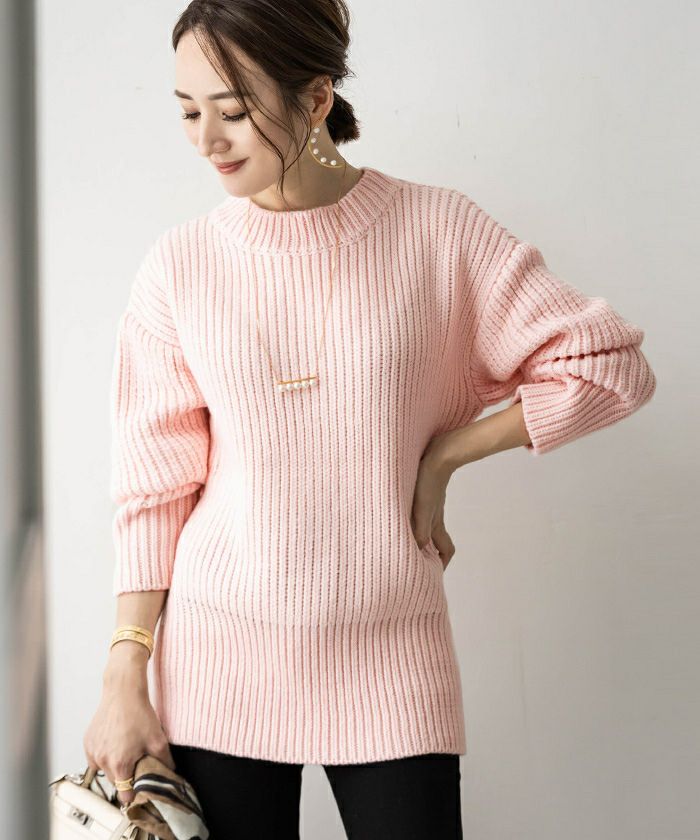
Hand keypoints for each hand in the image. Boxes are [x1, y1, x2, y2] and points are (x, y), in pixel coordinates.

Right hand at [83, 662, 175, 804]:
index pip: (124, 795)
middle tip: (136, 759)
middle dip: (126, 775)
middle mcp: (102, 761)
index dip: (134, 792)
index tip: (140, 786)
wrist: (123, 692)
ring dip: (114, 764)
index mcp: (119, 764)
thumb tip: (169, 773)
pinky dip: (105, 754)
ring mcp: (93, 751)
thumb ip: (165, 762)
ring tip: (125, 747)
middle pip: (115, 782)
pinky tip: (115, 741)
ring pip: (105, 770)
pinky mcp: (87, 742)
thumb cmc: (139, 714)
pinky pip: (96, 757)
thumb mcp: (158, 740)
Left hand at [410, 438, 456, 570]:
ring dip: (416, 536)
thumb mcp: (422, 508)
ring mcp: (430, 505)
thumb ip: (420, 530)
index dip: (442, 565)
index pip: (446, 551)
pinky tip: (397, 514)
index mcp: (435, 524)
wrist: (438, 453)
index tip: (432, 574)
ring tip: (399, 540)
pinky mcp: (424, 492)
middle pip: (435, 541)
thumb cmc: (429, 480)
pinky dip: (410, 519)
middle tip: (412, 561)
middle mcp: (434, 517)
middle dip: (427, 553)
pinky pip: (418, 512)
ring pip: (426, 526)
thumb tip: (418, 551)